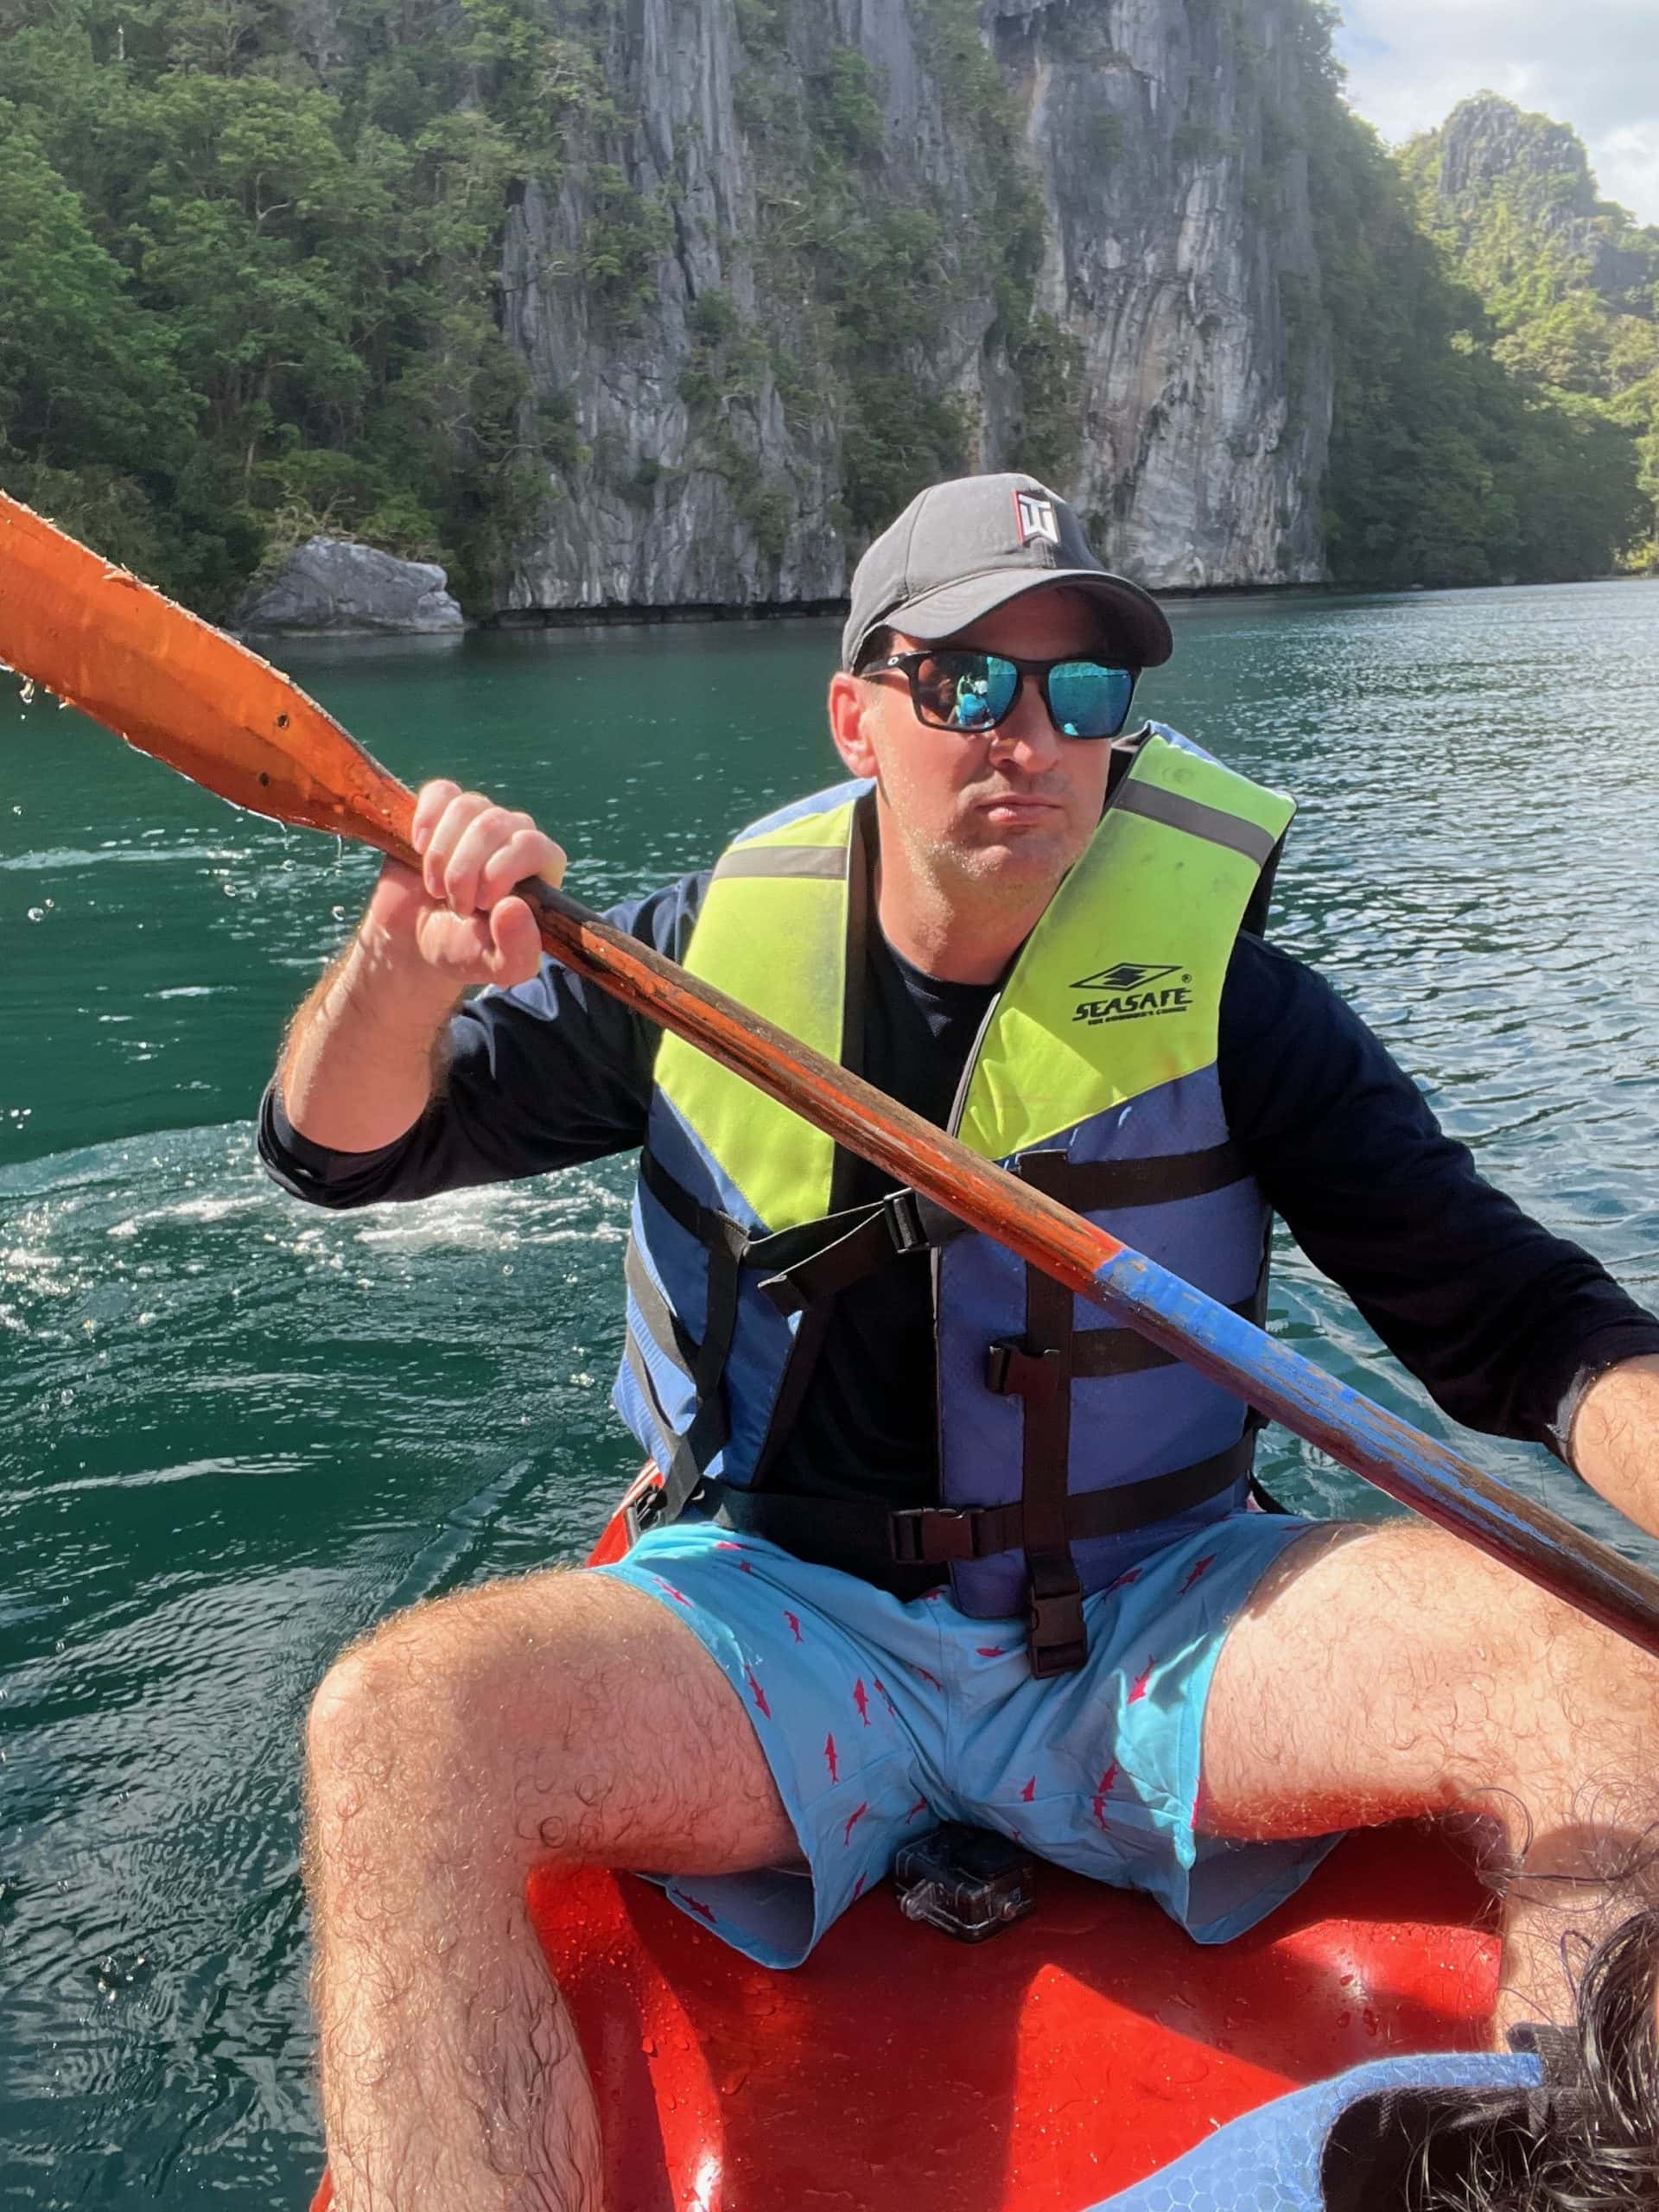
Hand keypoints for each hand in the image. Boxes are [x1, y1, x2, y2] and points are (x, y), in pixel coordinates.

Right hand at [364, 781, 567, 991]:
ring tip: (437, 888)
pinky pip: (441, 792)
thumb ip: (518, 952)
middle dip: (464, 869)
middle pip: (494, 824)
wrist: (414, 939)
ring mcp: (480, 820)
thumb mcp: (494, 966)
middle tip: (456, 906)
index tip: (480, 905)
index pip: (532, 845)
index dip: (500, 871)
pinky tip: (419, 849)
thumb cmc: (462, 950)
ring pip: (466, 807)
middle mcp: (516, 837)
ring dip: (441, 854)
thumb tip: (513, 907)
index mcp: (542, 869)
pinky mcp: (444, 810)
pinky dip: (426, 820)